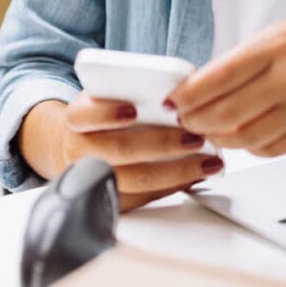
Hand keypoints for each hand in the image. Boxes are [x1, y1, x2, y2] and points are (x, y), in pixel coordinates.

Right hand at [19, 94, 225, 211]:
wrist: (79, 145)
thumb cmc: (105, 114)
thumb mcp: (110, 94)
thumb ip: (134, 89)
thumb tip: (181, 85)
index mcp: (78, 118)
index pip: (85, 114)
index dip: (107, 113)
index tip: (134, 109)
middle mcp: (80, 150)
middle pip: (119, 150)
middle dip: (161, 144)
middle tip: (194, 137)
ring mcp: (94, 180)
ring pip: (136, 180)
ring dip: (177, 171)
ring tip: (208, 162)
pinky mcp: (110, 201)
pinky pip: (145, 198)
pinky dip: (175, 186)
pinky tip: (196, 174)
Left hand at [168, 7, 285, 157]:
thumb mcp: (278, 33)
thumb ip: (241, 60)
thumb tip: (198, 87)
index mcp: (276, 45)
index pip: (218, 77)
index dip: (187, 95)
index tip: (172, 100)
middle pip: (225, 113)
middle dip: (195, 121)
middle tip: (184, 119)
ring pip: (245, 138)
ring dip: (218, 138)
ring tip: (208, 130)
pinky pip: (271, 149)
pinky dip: (248, 147)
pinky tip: (241, 136)